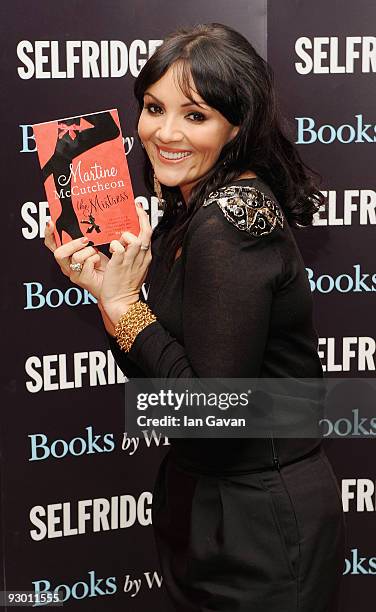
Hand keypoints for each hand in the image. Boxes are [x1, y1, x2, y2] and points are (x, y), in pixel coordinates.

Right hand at [44, 220, 108, 298]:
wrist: (111, 281)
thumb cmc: (100, 264)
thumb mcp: (90, 247)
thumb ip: (83, 238)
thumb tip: (81, 225)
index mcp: (65, 256)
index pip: (51, 244)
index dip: (48, 234)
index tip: (50, 223)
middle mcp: (66, 266)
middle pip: (59, 253)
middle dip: (73, 244)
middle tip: (85, 240)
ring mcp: (73, 274)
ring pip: (76, 257)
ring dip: (90, 251)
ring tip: (96, 253)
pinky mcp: (83, 279)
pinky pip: (88, 263)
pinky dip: (96, 259)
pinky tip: (98, 262)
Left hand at [99, 202, 152, 324]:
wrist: (121, 301)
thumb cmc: (125, 284)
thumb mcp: (134, 266)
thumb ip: (131, 251)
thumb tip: (125, 239)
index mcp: (145, 256)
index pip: (148, 234)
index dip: (145, 220)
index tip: (139, 209)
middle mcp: (140, 257)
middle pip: (145, 233)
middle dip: (141, 218)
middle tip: (135, 208)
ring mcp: (131, 261)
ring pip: (134, 239)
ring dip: (125, 235)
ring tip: (119, 238)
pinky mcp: (120, 264)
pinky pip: (119, 248)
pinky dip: (115, 245)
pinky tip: (111, 249)